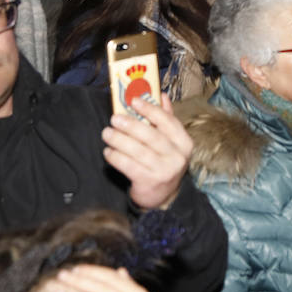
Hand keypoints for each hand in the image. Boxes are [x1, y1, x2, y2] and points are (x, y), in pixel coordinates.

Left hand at [102, 93, 192, 209]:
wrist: (163, 196)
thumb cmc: (163, 162)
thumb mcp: (170, 142)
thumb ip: (166, 119)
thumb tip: (162, 95)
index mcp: (184, 142)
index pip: (168, 121)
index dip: (150, 109)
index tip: (133, 100)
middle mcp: (177, 157)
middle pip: (151, 136)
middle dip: (130, 125)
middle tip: (114, 118)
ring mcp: (164, 171)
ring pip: (138, 151)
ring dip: (119, 140)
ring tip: (107, 133)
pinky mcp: (149, 182)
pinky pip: (129, 166)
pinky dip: (116, 157)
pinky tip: (108, 151)